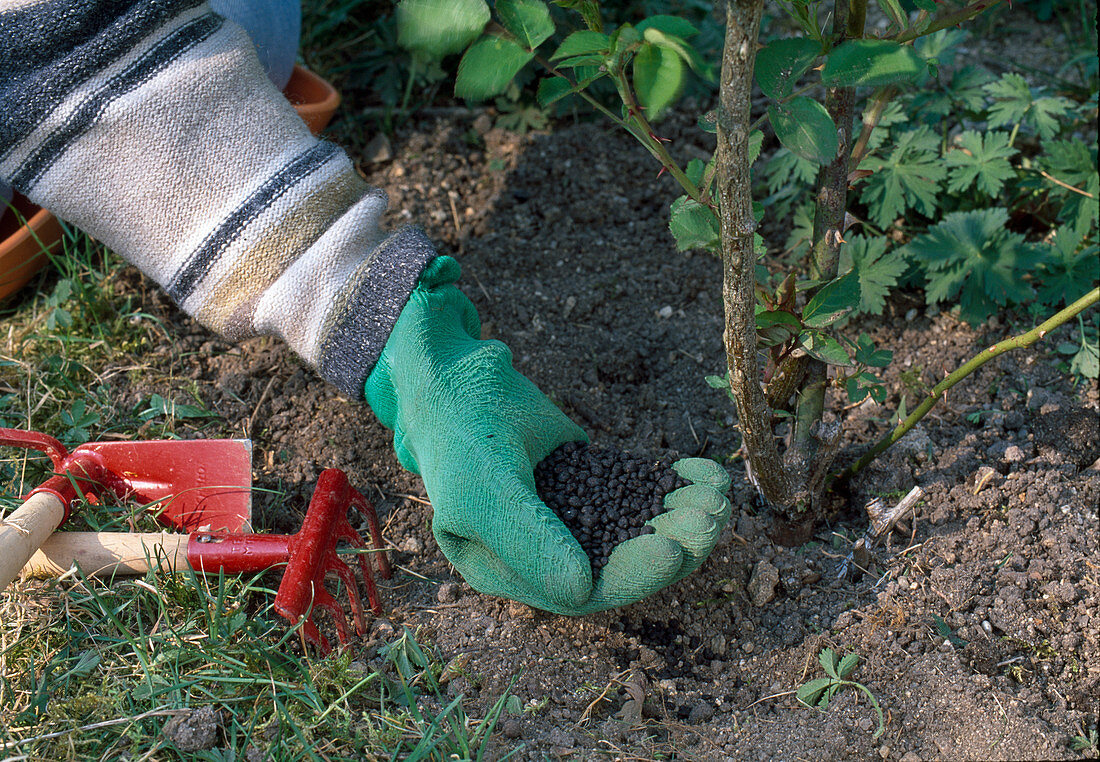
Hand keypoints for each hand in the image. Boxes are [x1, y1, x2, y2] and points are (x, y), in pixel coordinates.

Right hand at [365, 257, 731, 613]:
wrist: (456, 377)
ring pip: (636, 528)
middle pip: (619, 562)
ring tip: (719, 494)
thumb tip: (583, 591)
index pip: (578, 591)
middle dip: (672, 541)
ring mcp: (570, 517)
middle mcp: (543, 553)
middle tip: (713, 517)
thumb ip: (527, 538)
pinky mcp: (590, 484)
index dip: (631, 574)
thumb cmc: (458, 433)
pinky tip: (703, 472)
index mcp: (506, 570)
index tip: (674, 548)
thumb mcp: (483, 487)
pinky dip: (671, 486)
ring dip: (681, 514)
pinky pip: (638, 494)